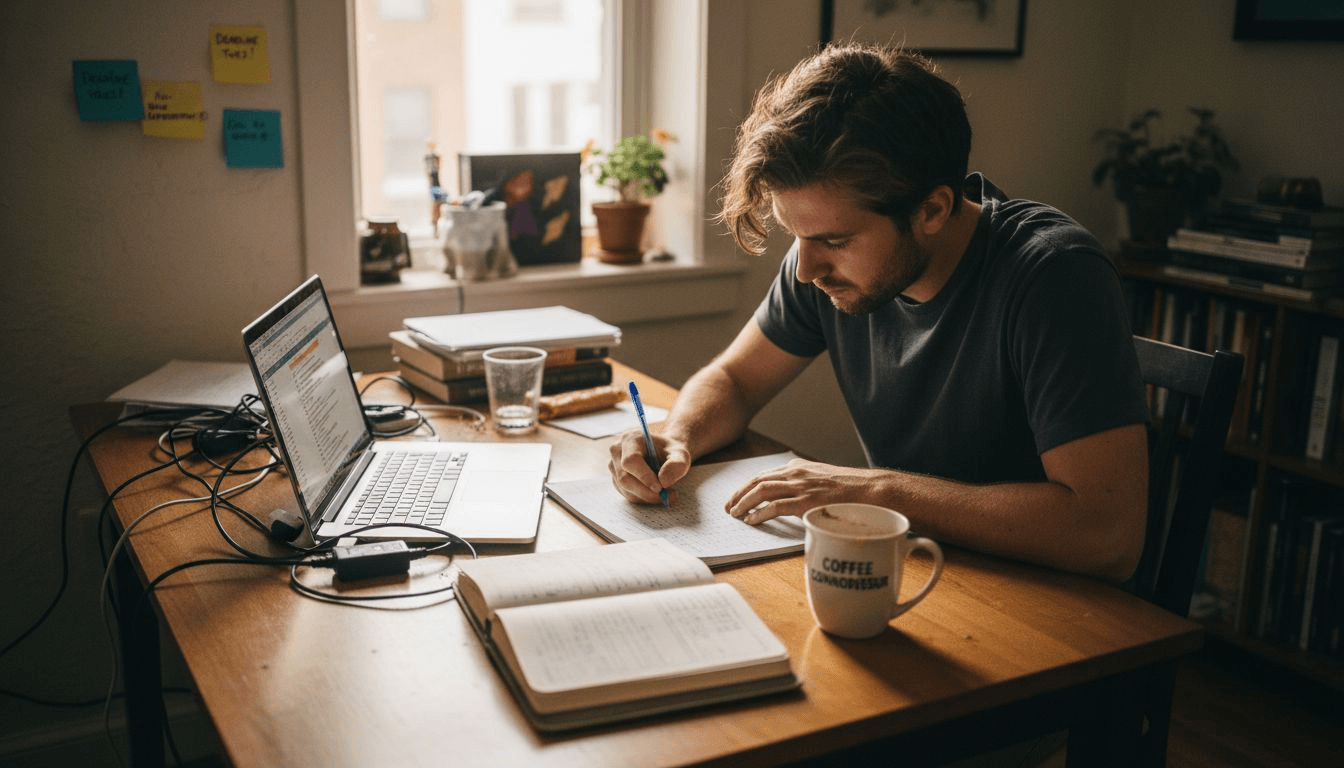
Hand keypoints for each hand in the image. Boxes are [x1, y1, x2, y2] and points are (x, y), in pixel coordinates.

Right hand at [607, 429, 690, 504]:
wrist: (665, 453)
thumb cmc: (671, 452)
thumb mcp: (681, 454)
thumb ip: (677, 464)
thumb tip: (663, 482)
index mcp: (631, 438)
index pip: (631, 460)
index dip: (644, 476)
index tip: (661, 488)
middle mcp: (617, 451)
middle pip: (625, 478)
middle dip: (647, 492)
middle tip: (667, 497)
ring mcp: (613, 466)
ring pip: (626, 490)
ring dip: (647, 497)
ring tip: (667, 494)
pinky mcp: (616, 479)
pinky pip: (627, 494)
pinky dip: (644, 498)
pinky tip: (656, 493)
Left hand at [725, 459, 881, 523]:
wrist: (868, 490)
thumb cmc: (847, 488)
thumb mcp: (820, 477)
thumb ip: (802, 482)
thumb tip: (786, 495)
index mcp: (797, 467)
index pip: (763, 475)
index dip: (746, 487)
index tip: (735, 497)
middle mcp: (795, 473)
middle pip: (757, 481)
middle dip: (739, 494)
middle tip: (728, 507)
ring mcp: (801, 487)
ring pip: (762, 491)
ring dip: (744, 503)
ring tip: (735, 514)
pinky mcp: (807, 501)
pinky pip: (776, 506)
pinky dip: (760, 513)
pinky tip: (752, 520)